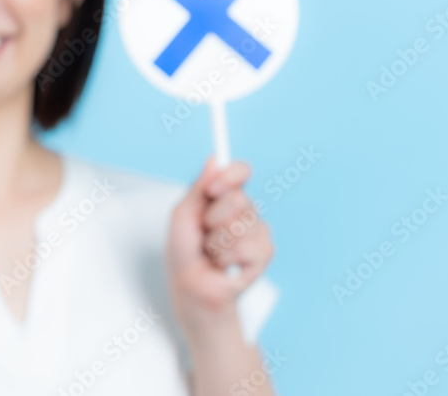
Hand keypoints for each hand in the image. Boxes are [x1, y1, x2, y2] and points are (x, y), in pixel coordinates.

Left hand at [165, 157, 273, 342]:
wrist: (191, 287)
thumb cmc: (185, 252)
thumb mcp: (182, 216)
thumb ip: (198, 189)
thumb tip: (214, 160)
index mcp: (225, 196)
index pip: (239, 172)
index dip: (231, 174)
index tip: (214, 188)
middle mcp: (244, 210)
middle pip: (239, 198)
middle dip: (212, 218)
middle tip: (204, 232)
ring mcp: (257, 230)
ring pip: (241, 224)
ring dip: (216, 241)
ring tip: (211, 252)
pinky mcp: (265, 253)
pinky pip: (247, 247)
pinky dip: (226, 257)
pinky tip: (224, 265)